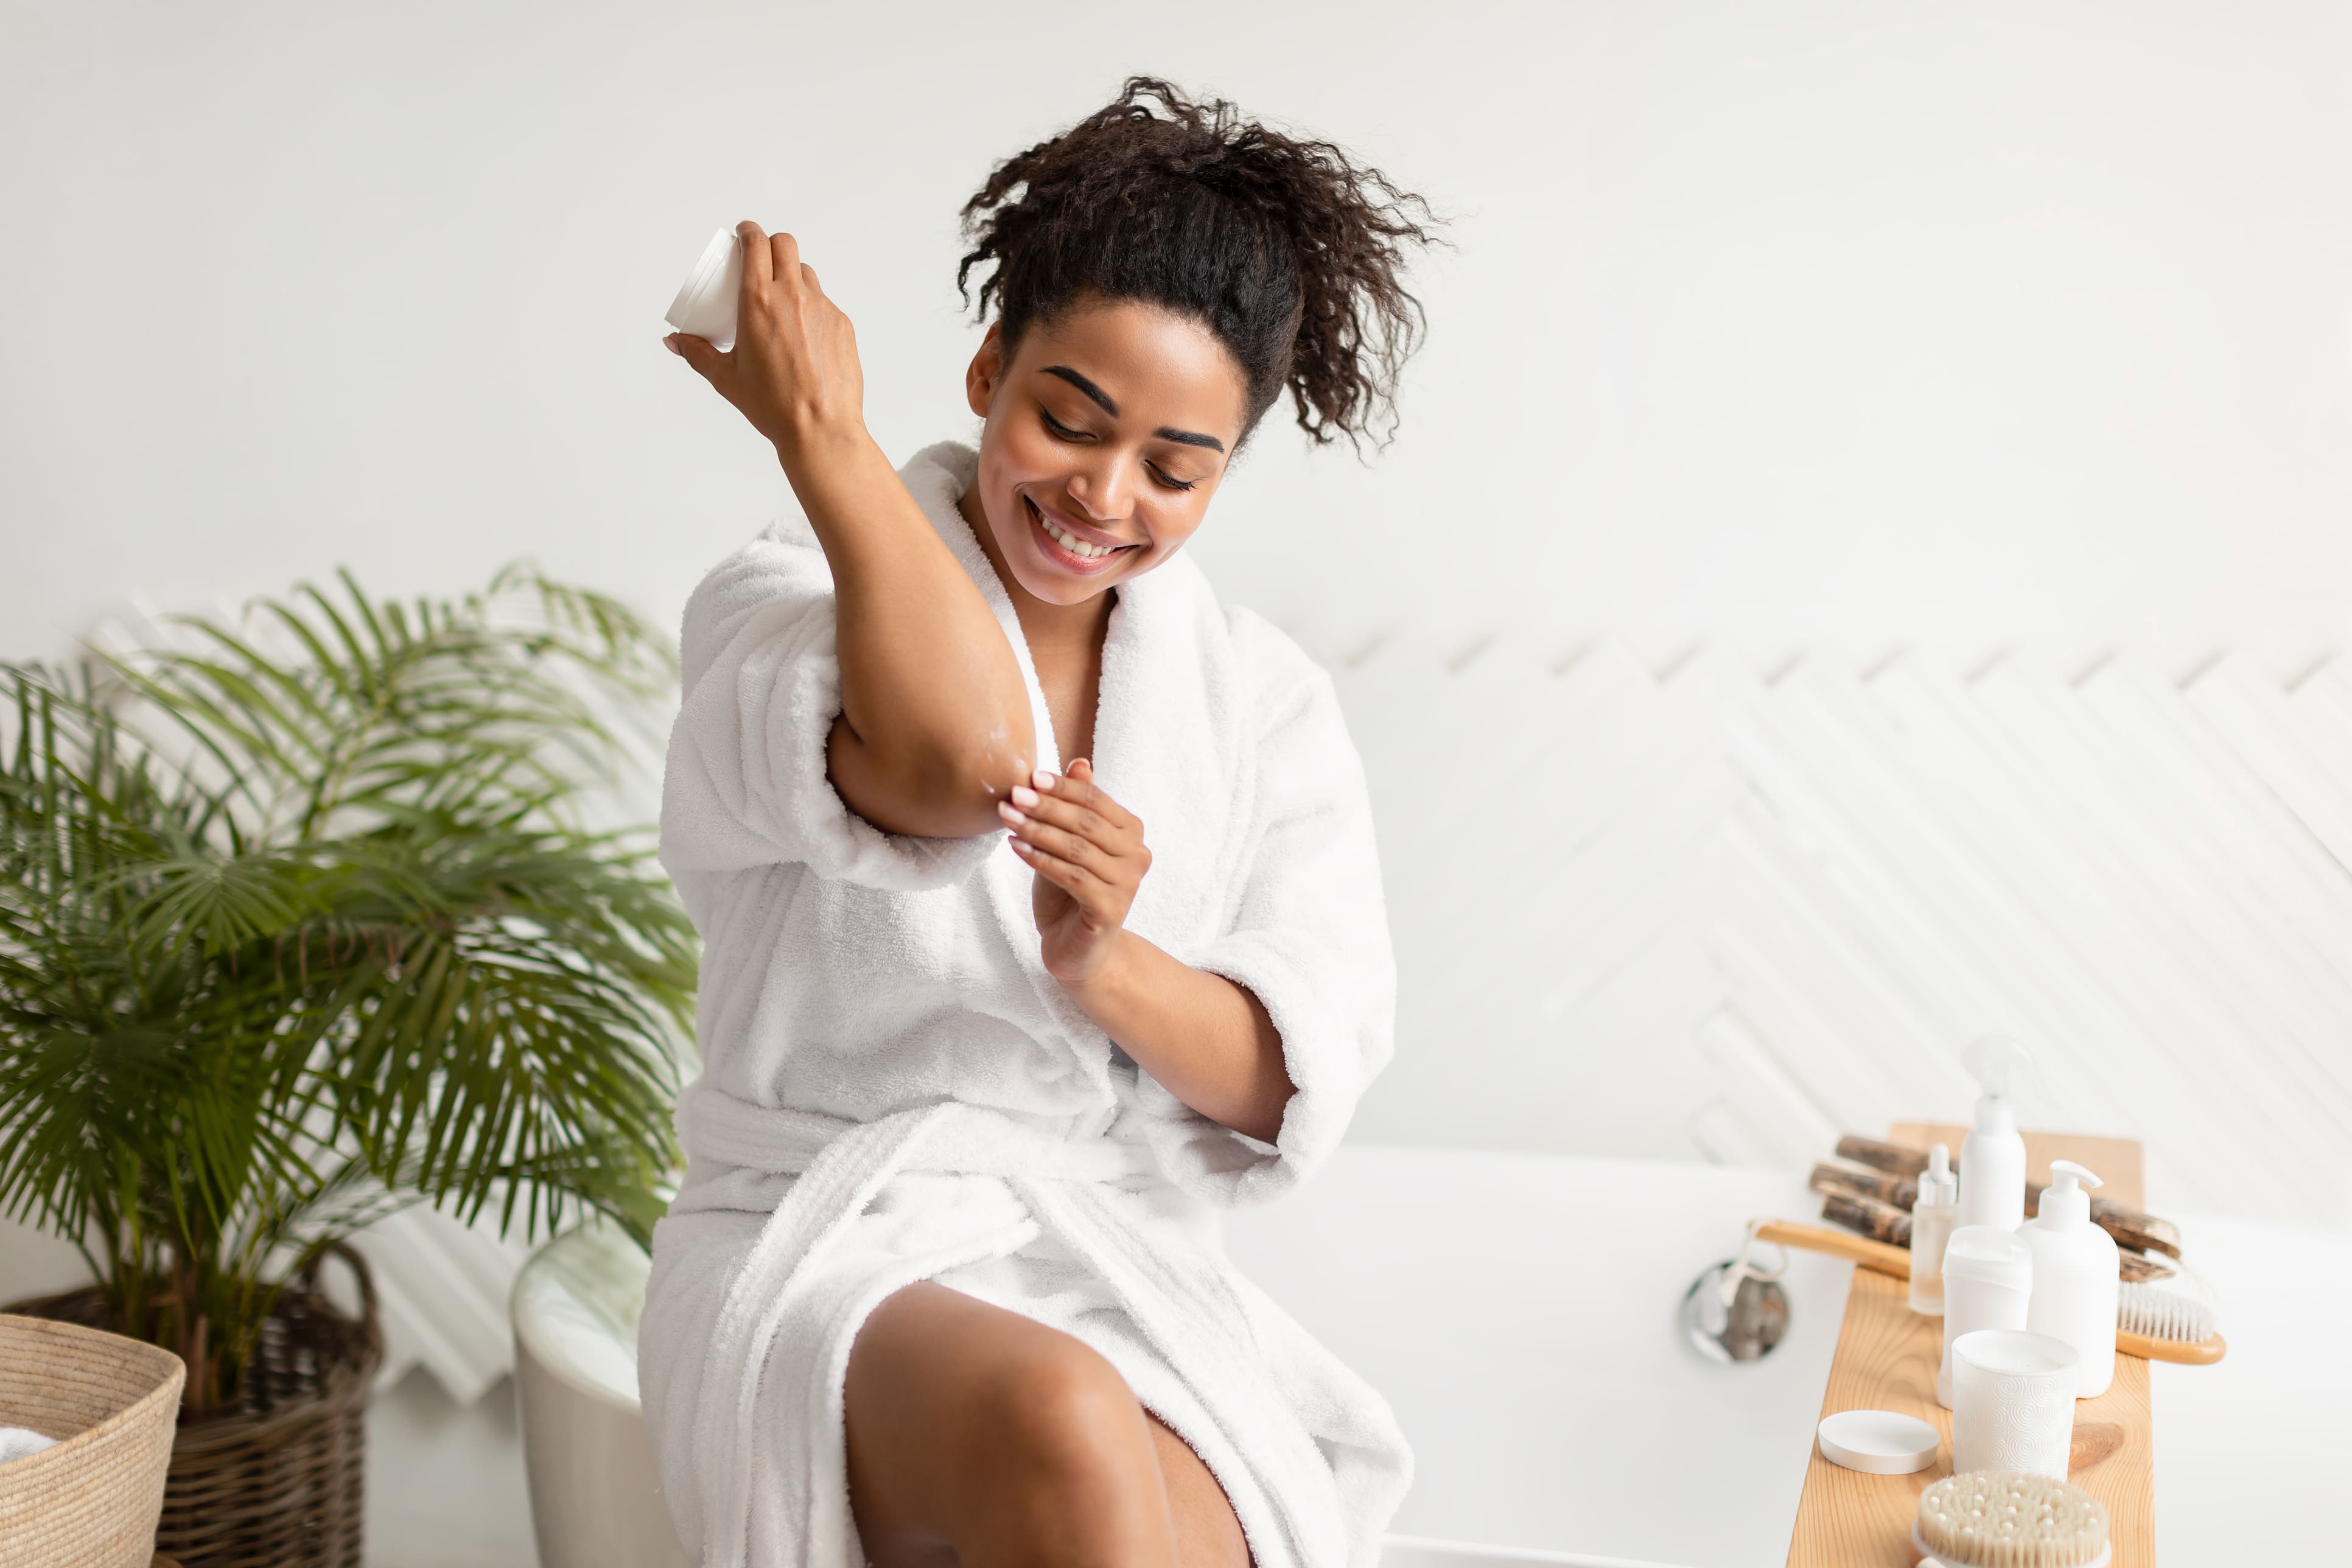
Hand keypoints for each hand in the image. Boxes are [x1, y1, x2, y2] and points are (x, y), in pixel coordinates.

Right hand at [665, 221, 865, 458]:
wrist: (820, 427)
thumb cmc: (772, 405)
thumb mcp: (725, 377)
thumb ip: (697, 353)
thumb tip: (674, 342)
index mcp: (758, 302)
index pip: (756, 244)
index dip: (748, 232)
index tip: (743, 234)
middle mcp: (793, 296)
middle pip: (785, 244)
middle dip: (770, 244)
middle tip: (760, 259)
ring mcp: (823, 308)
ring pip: (807, 272)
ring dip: (792, 274)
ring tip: (781, 299)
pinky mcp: (843, 324)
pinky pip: (825, 302)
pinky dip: (811, 306)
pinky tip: (803, 332)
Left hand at [998, 758, 1150, 986]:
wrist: (1075, 948)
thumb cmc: (1069, 892)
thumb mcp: (1066, 843)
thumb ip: (1075, 806)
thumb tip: (1079, 762)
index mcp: (1131, 832)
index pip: (1096, 801)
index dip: (1063, 788)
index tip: (1030, 777)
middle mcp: (1137, 856)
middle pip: (1087, 823)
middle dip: (1046, 807)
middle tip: (1013, 797)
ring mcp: (1128, 884)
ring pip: (1077, 849)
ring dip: (1038, 831)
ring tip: (1007, 819)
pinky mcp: (1111, 909)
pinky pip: (1072, 877)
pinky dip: (1041, 860)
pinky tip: (1017, 848)